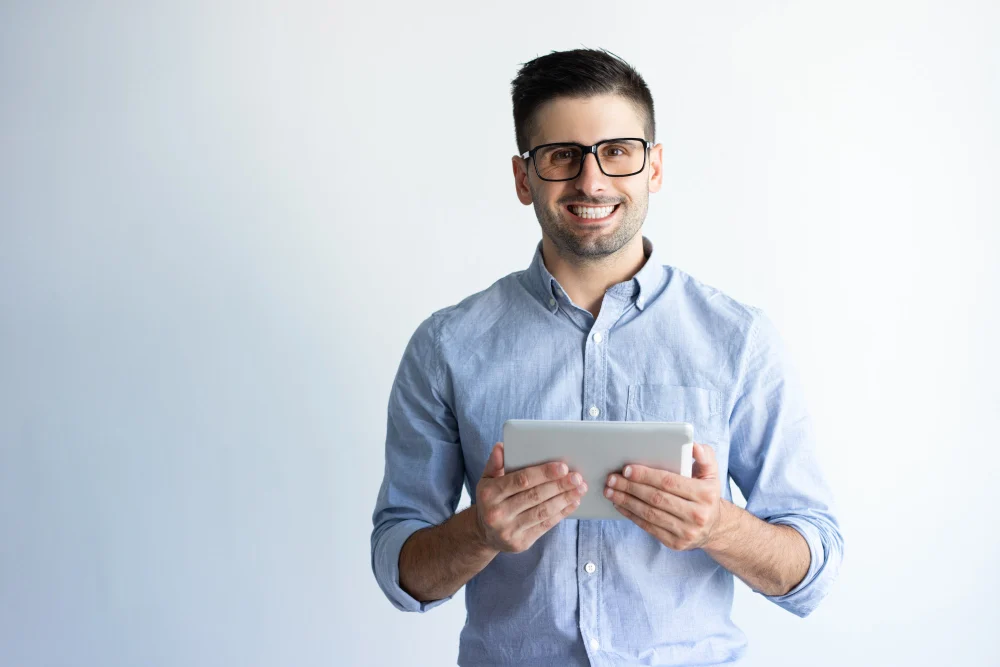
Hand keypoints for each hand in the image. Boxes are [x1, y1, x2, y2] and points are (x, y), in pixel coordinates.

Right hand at [474, 442, 586, 552]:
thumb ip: (494, 463)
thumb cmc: (490, 500)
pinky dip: (561, 513)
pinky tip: (573, 503)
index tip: (562, 467)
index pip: (521, 480)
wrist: (484, 533)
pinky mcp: (521, 543)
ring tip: (580, 489)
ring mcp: (509, 530)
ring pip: (543, 512)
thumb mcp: (486, 480)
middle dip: (559, 485)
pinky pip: (545, 525)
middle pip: (535, 496)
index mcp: (489, 493)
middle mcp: (497, 513)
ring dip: (564, 499)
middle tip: (577, 477)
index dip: (543, 473)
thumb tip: (501, 447)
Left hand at [604, 442, 722, 550]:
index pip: (669, 482)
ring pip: (649, 514)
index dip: (646, 475)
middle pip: (656, 498)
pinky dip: (631, 515)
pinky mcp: (675, 543)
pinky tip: (619, 504)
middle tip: (611, 479)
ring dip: (626, 501)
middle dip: (630, 487)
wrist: (715, 527)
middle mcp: (697, 515)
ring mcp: (686, 532)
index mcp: (705, 494)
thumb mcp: (711, 473)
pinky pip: (648, 527)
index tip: (626, 469)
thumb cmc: (706, 494)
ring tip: (610, 491)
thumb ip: (705, 456)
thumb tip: (692, 445)